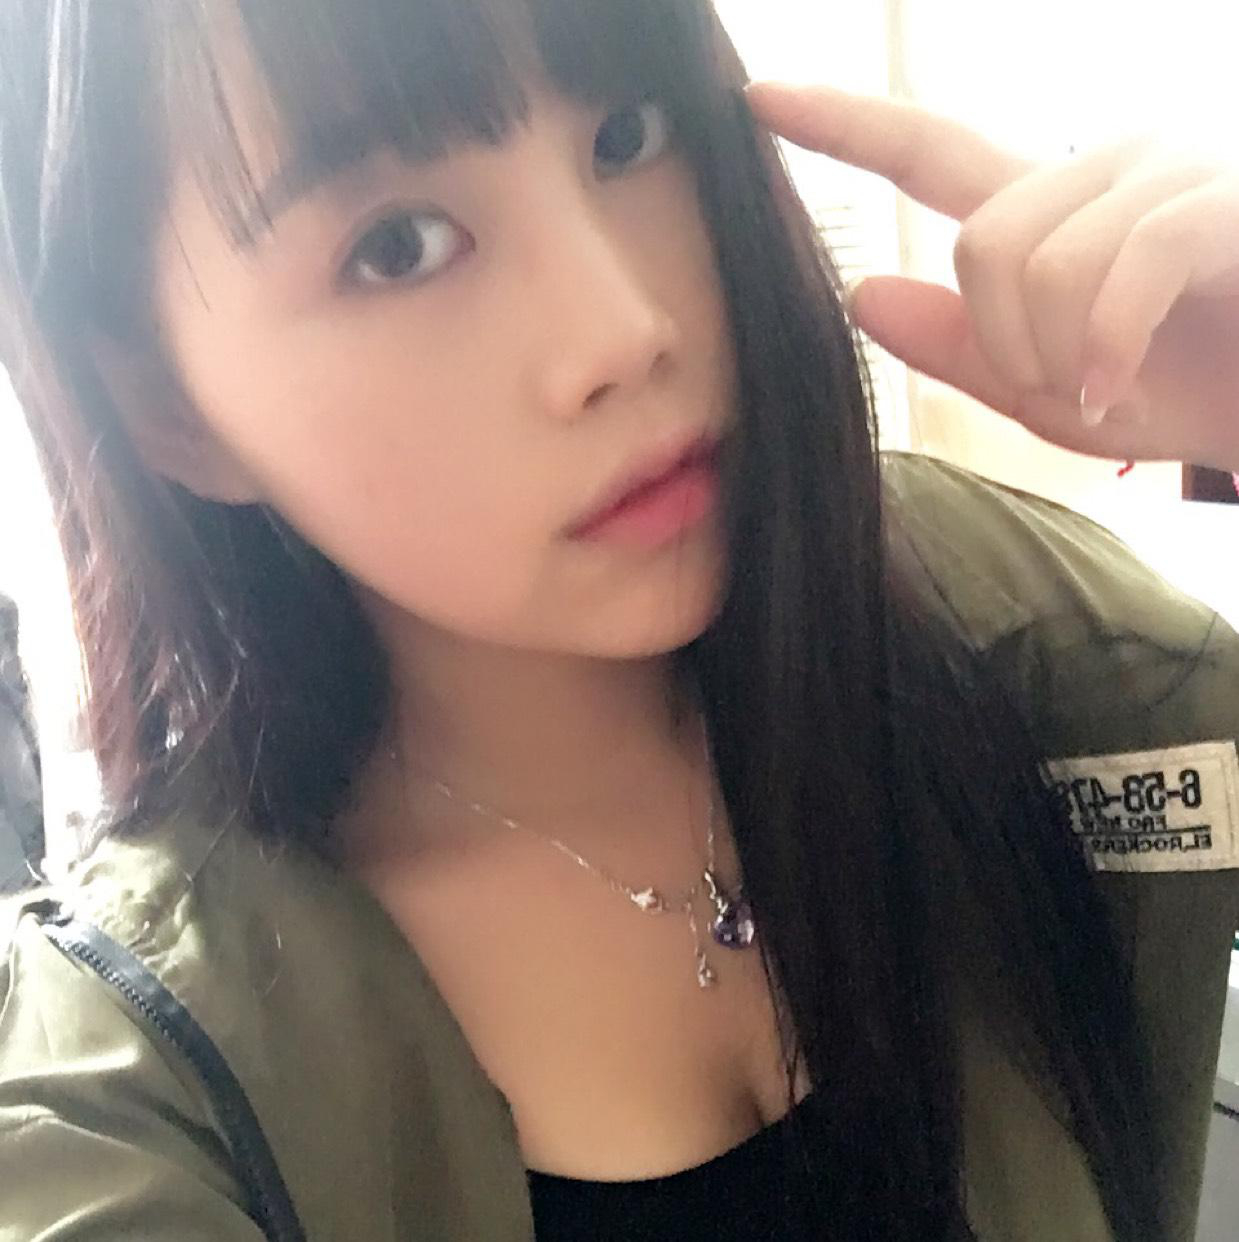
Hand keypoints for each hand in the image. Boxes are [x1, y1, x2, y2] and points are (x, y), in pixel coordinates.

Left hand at [745, 80, 1238, 474]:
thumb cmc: (1174, 395)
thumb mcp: (1042, 391)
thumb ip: (956, 346)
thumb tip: (862, 290)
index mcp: (1048, 209)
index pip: (927, 151)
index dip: (842, 124)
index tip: (759, 97)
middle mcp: (1101, 166)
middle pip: (979, 239)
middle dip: (1003, 341)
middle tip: (1060, 385)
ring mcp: (1165, 170)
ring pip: (1036, 257)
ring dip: (1057, 352)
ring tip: (1104, 382)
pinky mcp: (1219, 200)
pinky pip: (1117, 267)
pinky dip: (1104, 349)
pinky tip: (1116, 387)